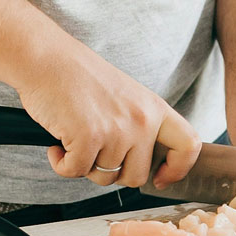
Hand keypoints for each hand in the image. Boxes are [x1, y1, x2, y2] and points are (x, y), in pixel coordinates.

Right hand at [16, 41, 200, 187]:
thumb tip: (143, 163)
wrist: (47, 58)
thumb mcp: (126, 96)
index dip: (178, 169)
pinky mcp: (89, 137)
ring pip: (105, 177)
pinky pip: (75, 172)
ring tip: (75, 140)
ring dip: (85, 165)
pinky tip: (57, 146)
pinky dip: (61, 164)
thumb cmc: (79, 76)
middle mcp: (142, 120)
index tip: (161, 178)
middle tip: (95, 153)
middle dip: (114, 173)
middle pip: (138, 176)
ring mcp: (117, 130)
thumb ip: (140, 125)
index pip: (189, 146)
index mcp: (154, 108)